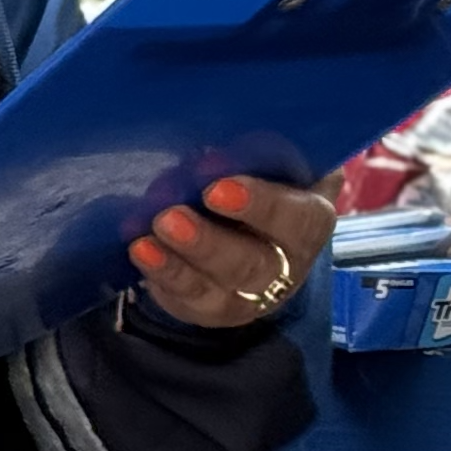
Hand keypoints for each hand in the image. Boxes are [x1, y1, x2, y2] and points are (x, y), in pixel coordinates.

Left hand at [130, 174, 331, 330]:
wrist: (245, 241)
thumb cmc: (258, 191)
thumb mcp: (267, 169)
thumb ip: (253, 156)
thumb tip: (212, 143)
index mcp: (308, 219)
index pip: (299, 217)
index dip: (262, 205)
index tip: (218, 188)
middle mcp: (287, 263)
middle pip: (256, 259)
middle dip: (211, 240)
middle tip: (171, 216)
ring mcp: (250, 291)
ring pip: (222, 281)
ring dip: (185, 256)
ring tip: (152, 232)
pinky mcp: (213, 307)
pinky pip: (189, 294)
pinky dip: (164, 271)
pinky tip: (141, 250)